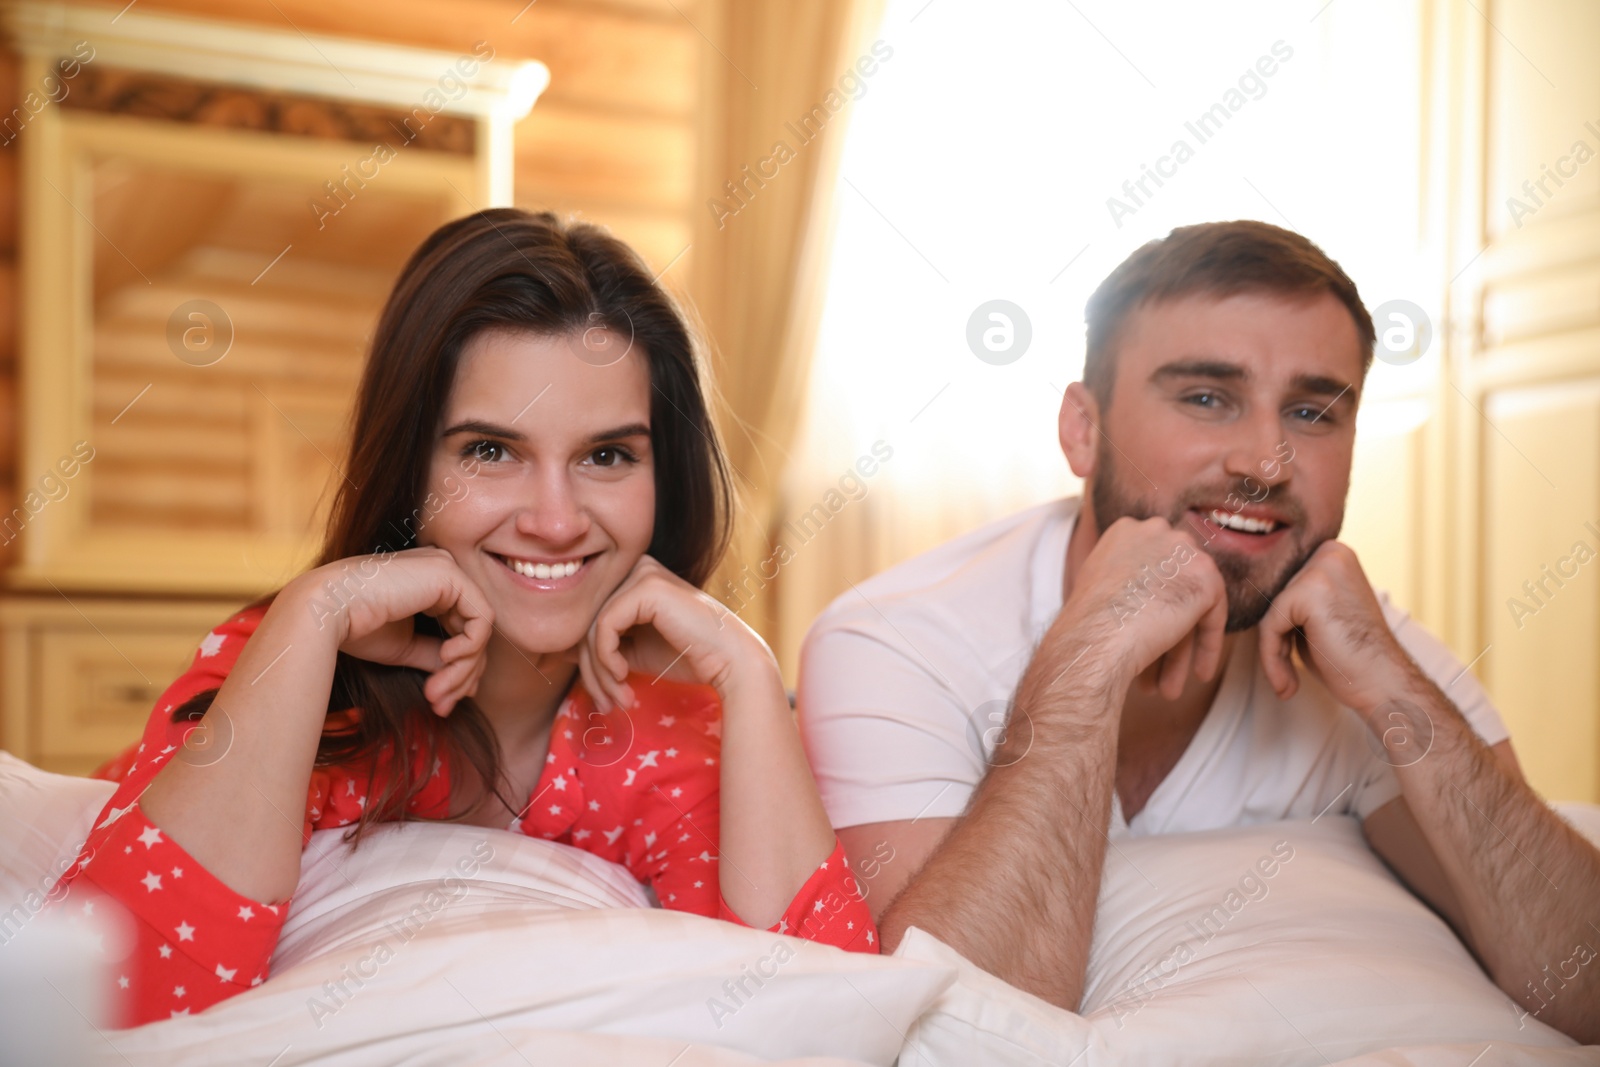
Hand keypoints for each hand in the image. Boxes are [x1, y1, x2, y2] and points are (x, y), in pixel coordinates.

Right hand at [288, 547, 492, 716]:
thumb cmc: (355, 627)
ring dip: (463, 669)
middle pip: (473, 630)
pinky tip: (446, 661)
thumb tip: (468, 680)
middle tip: (441, 706)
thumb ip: (436, 655)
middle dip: (462, 674)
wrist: (325, 612)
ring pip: (479, 629)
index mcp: (430, 583)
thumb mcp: (405, 647)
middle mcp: (442, 570)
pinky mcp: (450, 574)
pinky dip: (469, 648)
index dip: (460, 668)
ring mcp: (447, 568)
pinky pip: (481, 619)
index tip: (444, 701)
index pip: (462, 627)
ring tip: (436, 693)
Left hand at [576, 555, 775, 711]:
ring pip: (591, 628)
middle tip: (606, 705)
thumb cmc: (689, 656)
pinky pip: (603, 627)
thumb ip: (603, 645)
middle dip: (592, 672)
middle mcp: (634, 568)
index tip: (600, 696)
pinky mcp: (645, 588)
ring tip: (619, 698)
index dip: (587, 661)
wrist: (730, 661)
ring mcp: (641, 573)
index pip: (591, 619)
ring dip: (600, 673)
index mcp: (632, 578)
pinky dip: (607, 659)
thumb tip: (560, 649)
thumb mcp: (634, 651)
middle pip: (587, 623)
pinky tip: (626, 676)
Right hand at [1056, 516, 1228, 699]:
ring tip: (1170, 686)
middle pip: (1175, 583)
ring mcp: (1182, 550)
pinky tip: (1198, 673)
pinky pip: (1213, 615)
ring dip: (1183, 647)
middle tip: (1160, 664)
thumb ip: (1129, 578)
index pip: (1155, 564)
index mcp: (1127, 529)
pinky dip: (1207, 646)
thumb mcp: (1100, 585)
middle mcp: (1156, 530)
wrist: (1093, 639)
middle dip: (1170, 625)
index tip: (1147, 629)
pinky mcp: (1205, 575)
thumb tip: (1150, 597)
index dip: (1154, 600)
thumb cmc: (1085, 624)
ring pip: (1192, 603)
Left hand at [1256, 541, 1416, 712]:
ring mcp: (1322, 567)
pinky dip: (1272, 658)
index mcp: (1332, 553)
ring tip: (1288, 681)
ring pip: (1269, 611)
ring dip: (1273, 650)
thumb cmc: (1350, 658)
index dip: (1280, 625)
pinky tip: (1288, 683)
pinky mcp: (1311, 590)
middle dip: (1276, 636)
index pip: (1281, 586)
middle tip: (1286, 673)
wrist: (1386, 686)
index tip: (1287, 656)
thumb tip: (1247, 591)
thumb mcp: (1317, 617)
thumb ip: (1291, 600)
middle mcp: (1329, 552)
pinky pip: (1269, 625)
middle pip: (1272, 596)